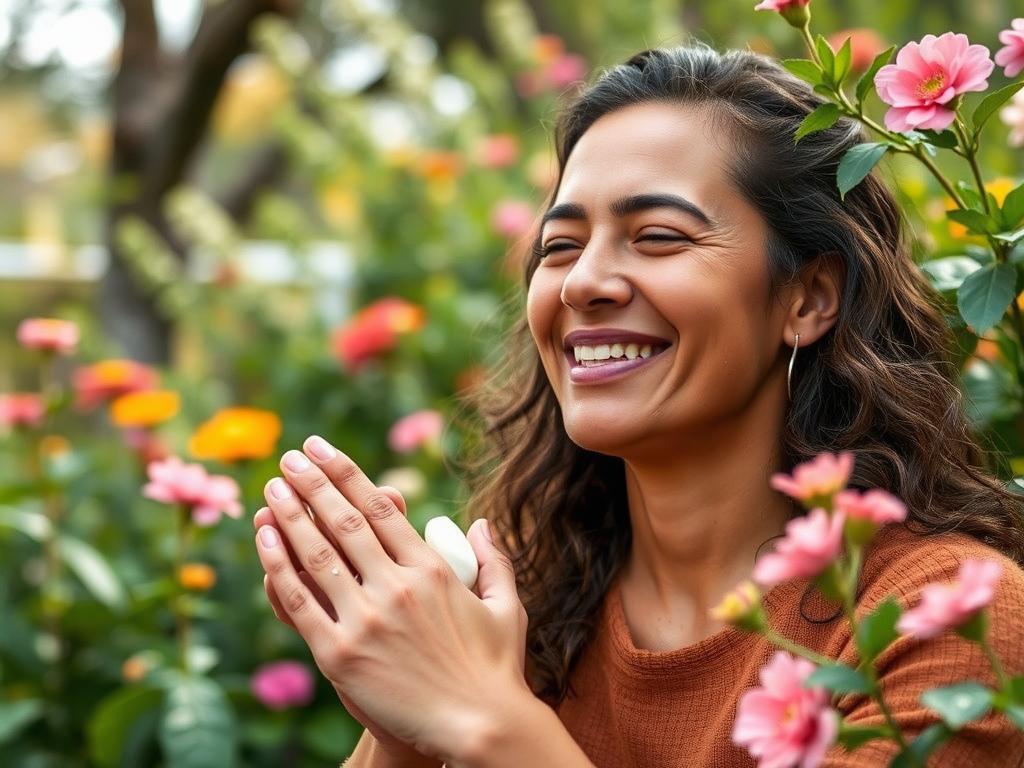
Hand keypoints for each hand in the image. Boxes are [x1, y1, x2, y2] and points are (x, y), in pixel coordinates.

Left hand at [254, 436, 529, 762]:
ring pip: (317, 555)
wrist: (478, 727)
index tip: (324, 450)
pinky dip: (279, 568)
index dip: (347, 474)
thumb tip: (481, 524)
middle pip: (343, 521)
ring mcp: (366, 620)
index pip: (379, 508)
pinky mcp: (340, 655)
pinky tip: (265, 540)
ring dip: (290, 515)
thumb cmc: (496, 670)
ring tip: (272, 488)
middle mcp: (396, 586)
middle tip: (290, 457)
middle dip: (312, 483)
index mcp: (432, 569)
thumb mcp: (507, 608)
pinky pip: (299, 603)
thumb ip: (492, 561)